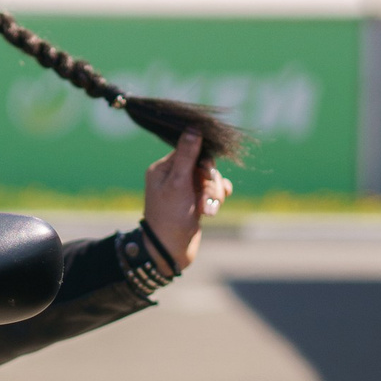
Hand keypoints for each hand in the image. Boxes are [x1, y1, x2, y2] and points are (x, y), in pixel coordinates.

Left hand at [141, 129, 231, 272]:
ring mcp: (186, 190)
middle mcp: (174, 176)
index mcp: (163, 168)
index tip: (206, 172)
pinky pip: (215, 192)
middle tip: (206, 199)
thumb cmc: (170, 217)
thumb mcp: (178, 183)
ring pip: (211, 180)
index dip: (203, 160)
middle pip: (204, 165)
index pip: (189, 149)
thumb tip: (193, 127)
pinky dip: (217, 199)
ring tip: (208, 212)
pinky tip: (214, 208)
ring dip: (214, 195)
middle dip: (210, 182)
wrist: (170, 252)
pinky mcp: (196, 202)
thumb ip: (187, 155)